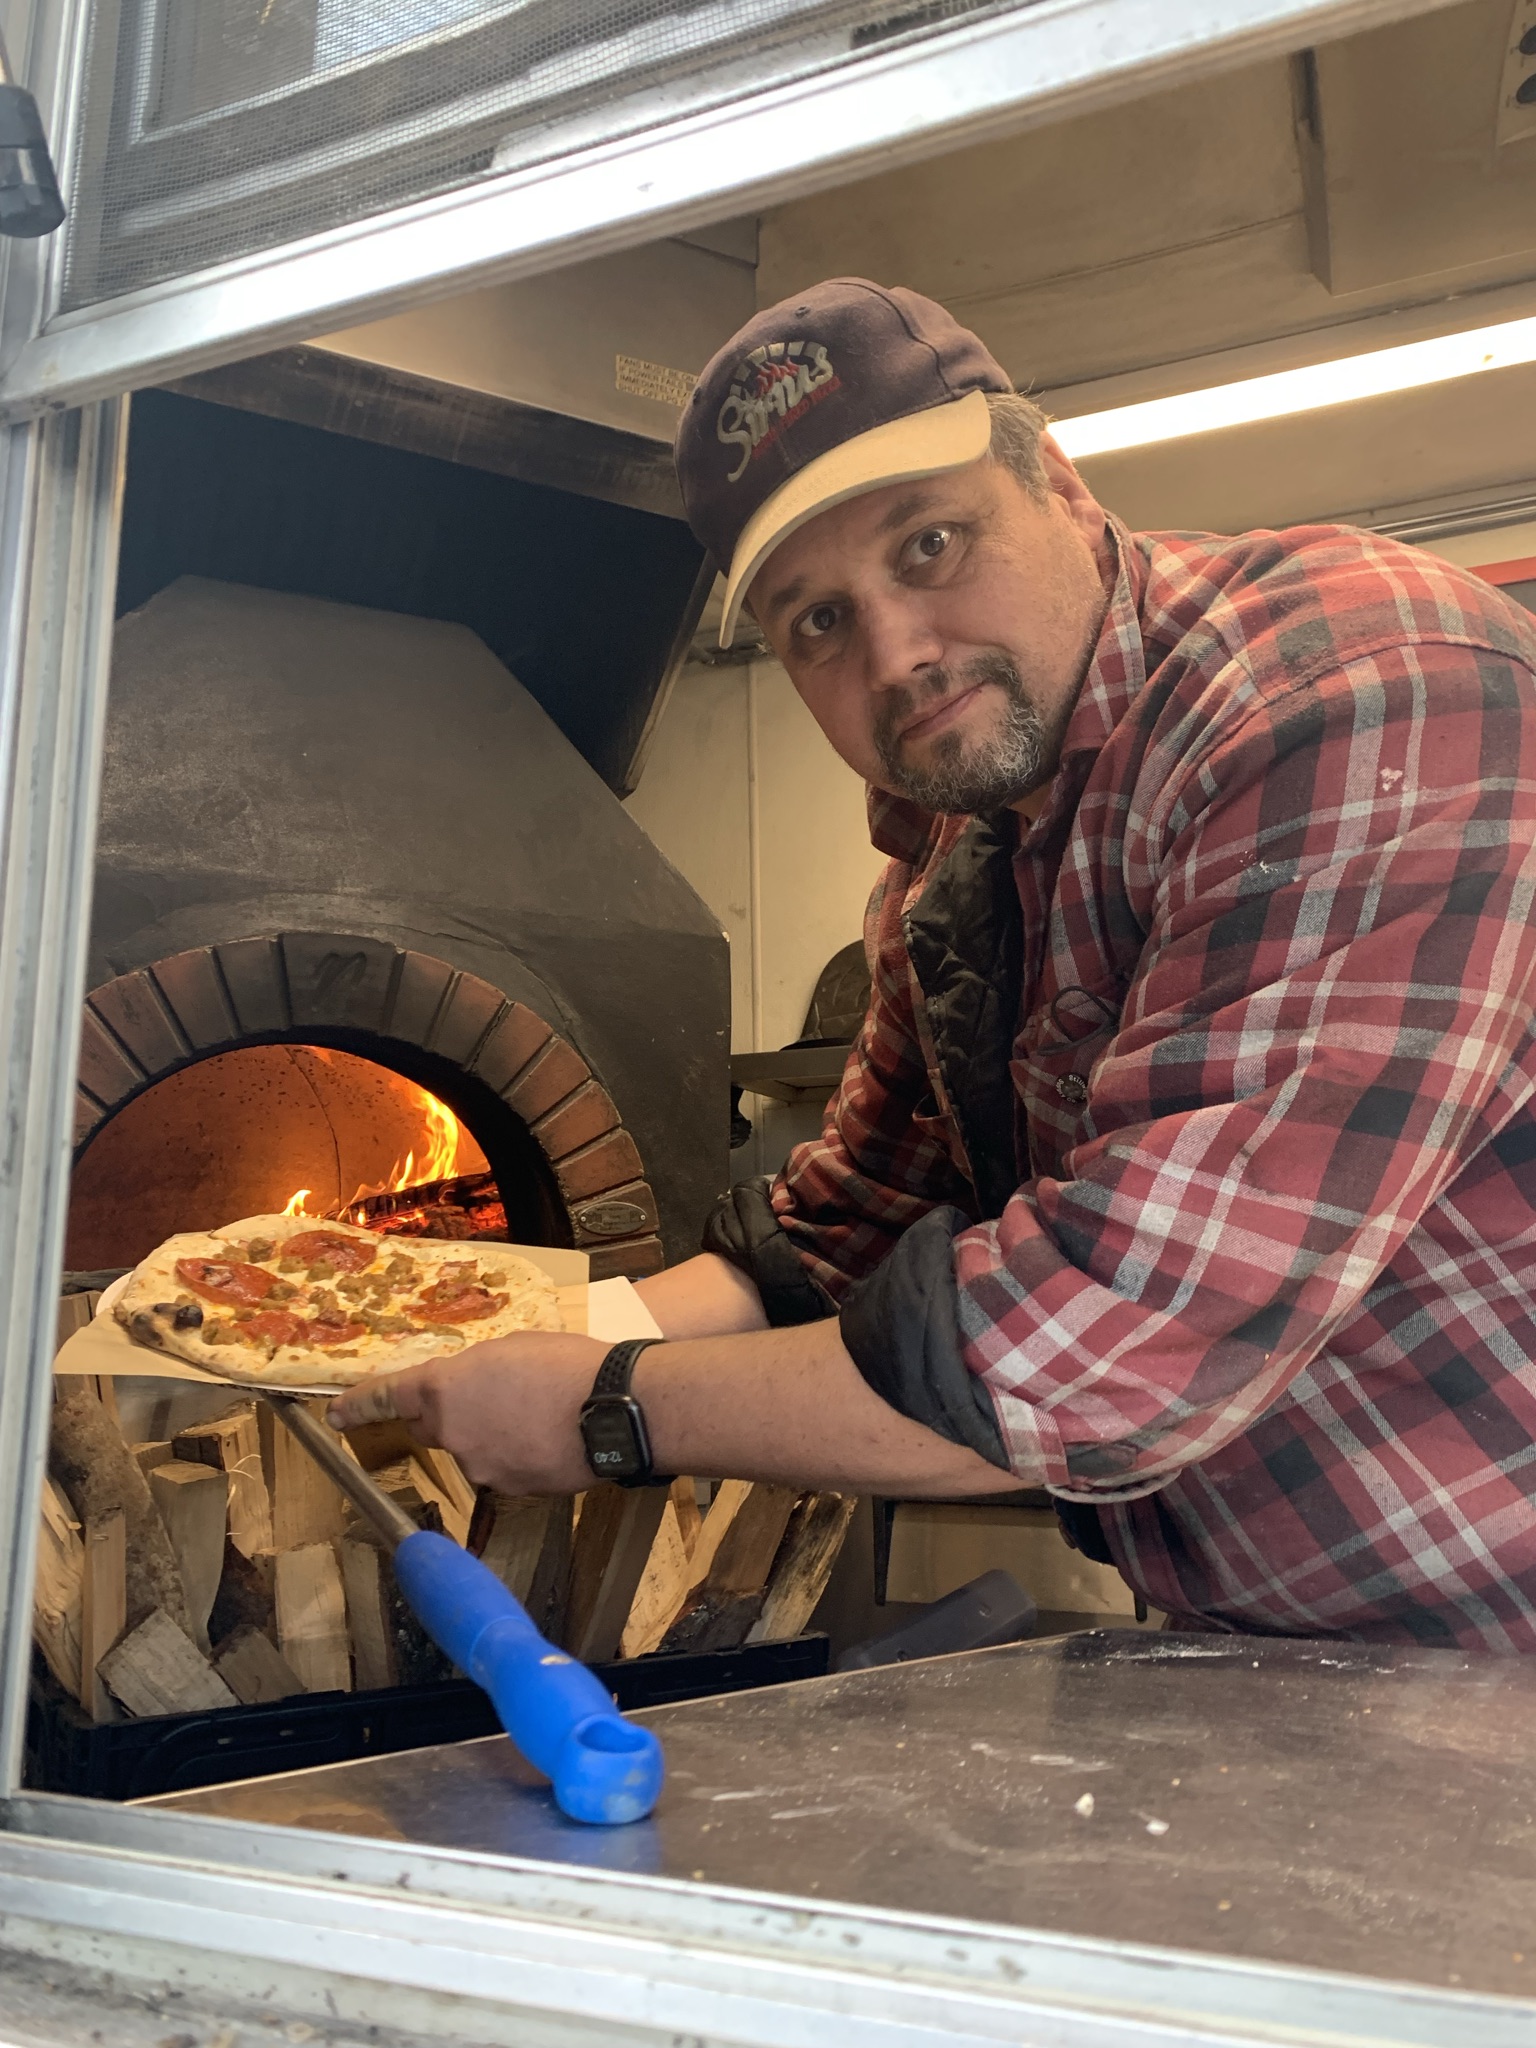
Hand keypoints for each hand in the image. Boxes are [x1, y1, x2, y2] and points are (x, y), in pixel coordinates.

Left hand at [326, 1330, 607, 1492]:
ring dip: (491, 1433)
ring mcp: (480, 1466)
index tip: (334, 1413)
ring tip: (537, 1412)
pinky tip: (550, 1435)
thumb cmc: (566, 1364)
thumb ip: (476, 1369)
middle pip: (431, 1426)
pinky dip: (517, 1454)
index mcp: (444, 1387)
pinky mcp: (510, 1489)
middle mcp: (451, 1432)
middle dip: (448, 1414)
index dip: (358, 1405)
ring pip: (472, 1448)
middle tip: (486, 1396)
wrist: (614, 1410)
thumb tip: (474, 1386)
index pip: (387, 1397)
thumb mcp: (511, 1347)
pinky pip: (503, 1467)